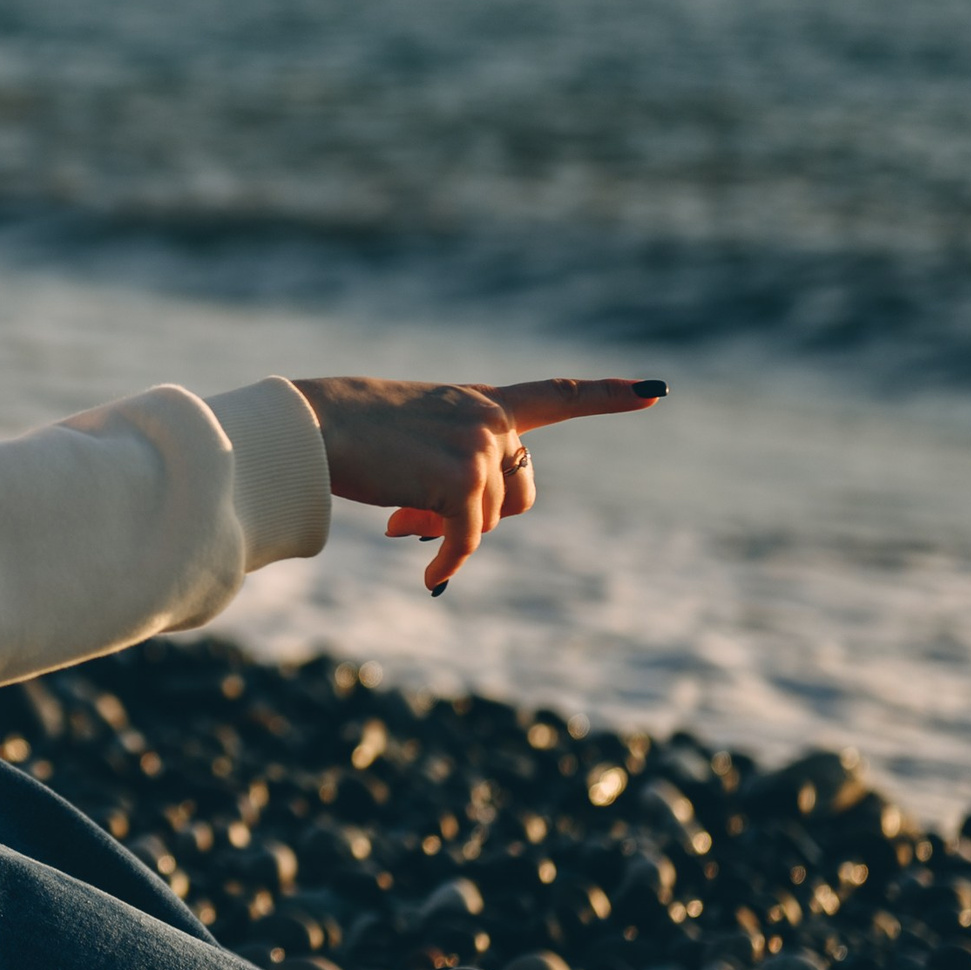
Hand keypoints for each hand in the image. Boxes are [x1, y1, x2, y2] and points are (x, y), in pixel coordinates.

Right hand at [290, 376, 664, 591]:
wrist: (313, 427)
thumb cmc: (343, 431)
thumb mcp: (408, 438)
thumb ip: (443, 466)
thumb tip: (440, 529)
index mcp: (480, 400)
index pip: (557, 394)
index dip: (610, 394)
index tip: (657, 391)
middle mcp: (490, 420)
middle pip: (519, 493)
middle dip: (477, 517)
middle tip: (415, 523)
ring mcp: (479, 449)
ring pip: (486, 521)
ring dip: (444, 533)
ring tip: (395, 521)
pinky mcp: (460, 482)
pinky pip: (467, 541)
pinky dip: (448, 562)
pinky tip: (430, 578)